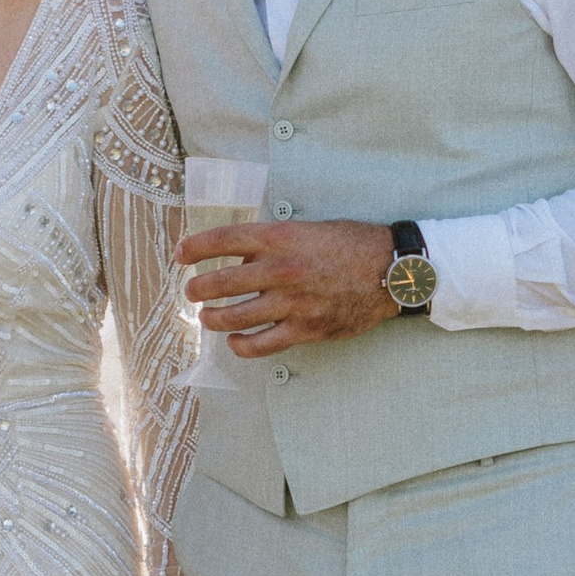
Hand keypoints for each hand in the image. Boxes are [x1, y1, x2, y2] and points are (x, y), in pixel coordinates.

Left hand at [179, 219, 399, 353]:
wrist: (394, 270)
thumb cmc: (352, 245)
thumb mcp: (309, 229)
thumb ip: (273, 244)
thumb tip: (240, 263)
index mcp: (281, 237)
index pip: (224, 240)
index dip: (195, 247)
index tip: (180, 254)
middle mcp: (282, 269)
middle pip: (220, 282)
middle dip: (198, 288)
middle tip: (192, 291)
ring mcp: (292, 303)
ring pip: (234, 317)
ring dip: (213, 318)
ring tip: (207, 316)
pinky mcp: (305, 330)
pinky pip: (260, 345)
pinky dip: (240, 346)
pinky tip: (234, 341)